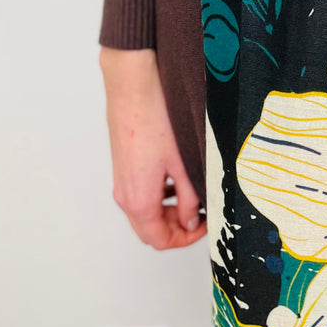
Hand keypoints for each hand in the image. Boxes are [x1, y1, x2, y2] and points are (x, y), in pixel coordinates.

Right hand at [99, 46, 206, 249]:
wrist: (132, 87)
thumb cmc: (155, 119)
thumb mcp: (183, 163)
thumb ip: (190, 198)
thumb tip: (192, 220)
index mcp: (139, 200)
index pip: (160, 240)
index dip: (186, 238)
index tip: (205, 224)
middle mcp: (124, 195)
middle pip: (150, 230)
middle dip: (177, 227)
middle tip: (202, 211)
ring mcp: (121, 181)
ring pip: (144, 213)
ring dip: (169, 212)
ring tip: (193, 193)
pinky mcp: (122, 167)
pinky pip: (139, 195)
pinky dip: (158, 197)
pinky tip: (176, 178)